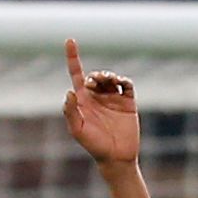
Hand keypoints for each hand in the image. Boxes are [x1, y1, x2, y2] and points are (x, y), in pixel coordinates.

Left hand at [62, 39, 138, 164]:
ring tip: (109, 81)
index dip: (73, 57)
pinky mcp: (127, 103)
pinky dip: (123, 80)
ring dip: (108, 75)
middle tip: (96, 82)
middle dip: (95, 74)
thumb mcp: (78, 130)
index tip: (70, 40)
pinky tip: (119, 84)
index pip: (76, 74)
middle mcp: (97, 97)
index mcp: (83, 100)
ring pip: (110, 77)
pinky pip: (126, 85)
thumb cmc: (94, 146)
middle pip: (95, 75)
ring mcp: (113, 99)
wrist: (116, 157)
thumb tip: (70, 91)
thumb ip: (71, 112)